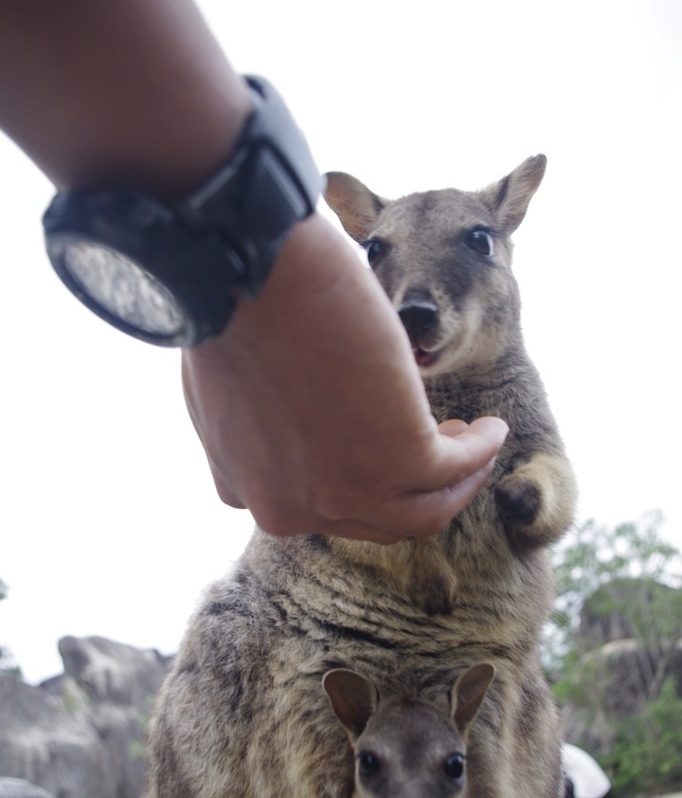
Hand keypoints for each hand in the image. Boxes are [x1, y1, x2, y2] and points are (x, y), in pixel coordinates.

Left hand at [182, 213, 507, 541]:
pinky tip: (491, 428)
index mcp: (253, 495)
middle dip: (419, 487)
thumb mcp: (219, 400)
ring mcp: (348, 493)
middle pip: (381, 518)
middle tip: (443, 445)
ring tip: (477, 442)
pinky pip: (456, 467)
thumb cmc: (232, 314)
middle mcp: (297, 510)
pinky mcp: (398, 462)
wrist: (250, 280)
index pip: (325, 507)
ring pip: (426, 508)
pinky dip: (480, 449)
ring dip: (460, 479)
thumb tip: (285, 438)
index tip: (390, 444)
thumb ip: (251, 439)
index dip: (368, 480)